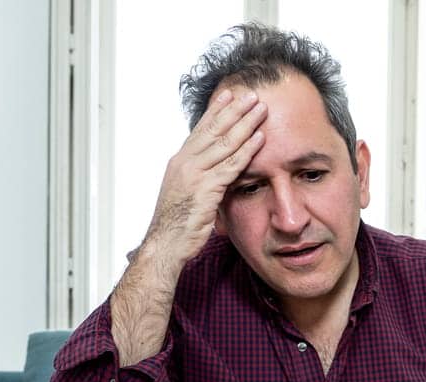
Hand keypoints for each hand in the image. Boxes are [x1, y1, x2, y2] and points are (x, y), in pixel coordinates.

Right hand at [144, 88, 267, 263]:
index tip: (228, 96)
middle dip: (234, 110)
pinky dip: (246, 150)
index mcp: (179, 162)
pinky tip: (259, 138)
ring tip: (260, 109)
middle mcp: (185, 163)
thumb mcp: (186, 194)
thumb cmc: (176, 224)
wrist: (165, 243)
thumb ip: (199, 180)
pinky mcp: (206, 189)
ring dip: (244, 123)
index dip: (215, 112)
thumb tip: (213, 175)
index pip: (200, 130)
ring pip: (224, 143)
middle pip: (213, 130)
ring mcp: (195, 174)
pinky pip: (231, 165)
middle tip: (250, 94)